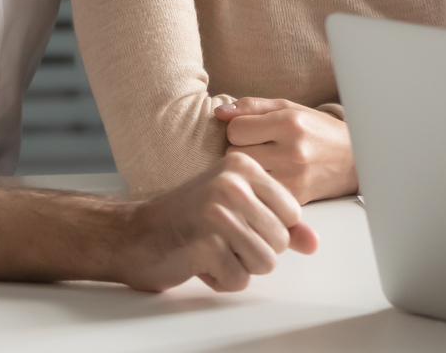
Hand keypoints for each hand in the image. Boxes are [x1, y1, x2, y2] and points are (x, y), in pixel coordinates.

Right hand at [106, 153, 317, 292]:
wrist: (133, 233)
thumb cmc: (186, 219)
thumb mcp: (237, 207)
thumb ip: (278, 222)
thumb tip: (313, 243)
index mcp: (243, 166)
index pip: (292, 213)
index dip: (269, 230)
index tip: (239, 224)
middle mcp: (232, 184)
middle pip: (280, 241)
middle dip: (254, 252)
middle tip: (221, 240)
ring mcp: (218, 212)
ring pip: (265, 263)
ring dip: (239, 267)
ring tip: (212, 250)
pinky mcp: (205, 243)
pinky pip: (238, 279)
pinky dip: (220, 279)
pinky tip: (199, 261)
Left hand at [215, 97, 358, 202]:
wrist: (353, 158)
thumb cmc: (317, 130)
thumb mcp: (288, 108)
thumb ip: (251, 107)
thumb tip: (218, 112)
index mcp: (289, 123)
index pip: (235, 130)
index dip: (238, 130)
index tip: (250, 132)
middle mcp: (292, 151)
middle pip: (235, 155)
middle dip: (241, 151)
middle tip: (257, 149)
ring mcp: (294, 178)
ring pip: (245, 177)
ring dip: (249, 171)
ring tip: (263, 164)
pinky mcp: (296, 199)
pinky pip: (260, 194)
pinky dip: (261, 188)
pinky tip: (271, 179)